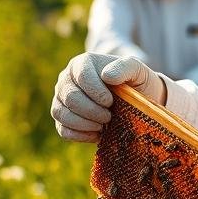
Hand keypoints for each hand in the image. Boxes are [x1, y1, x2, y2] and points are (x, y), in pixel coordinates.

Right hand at [51, 53, 165, 141]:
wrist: (135, 97)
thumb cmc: (134, 81)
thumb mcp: (137, 69)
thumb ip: (125, 67)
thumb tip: (107, 76)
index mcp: (83, 63)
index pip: (82, 76)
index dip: (96, 92)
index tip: (111, 102)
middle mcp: (67, 79)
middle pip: (70, 97)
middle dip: (91, 111)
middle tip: (109, 116)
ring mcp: (62, 99)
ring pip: (60, 113)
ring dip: (84, 124)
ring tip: (103, 125)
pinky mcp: (63, 118)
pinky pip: (62, 129)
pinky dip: (79, 135)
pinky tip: (97, 134)